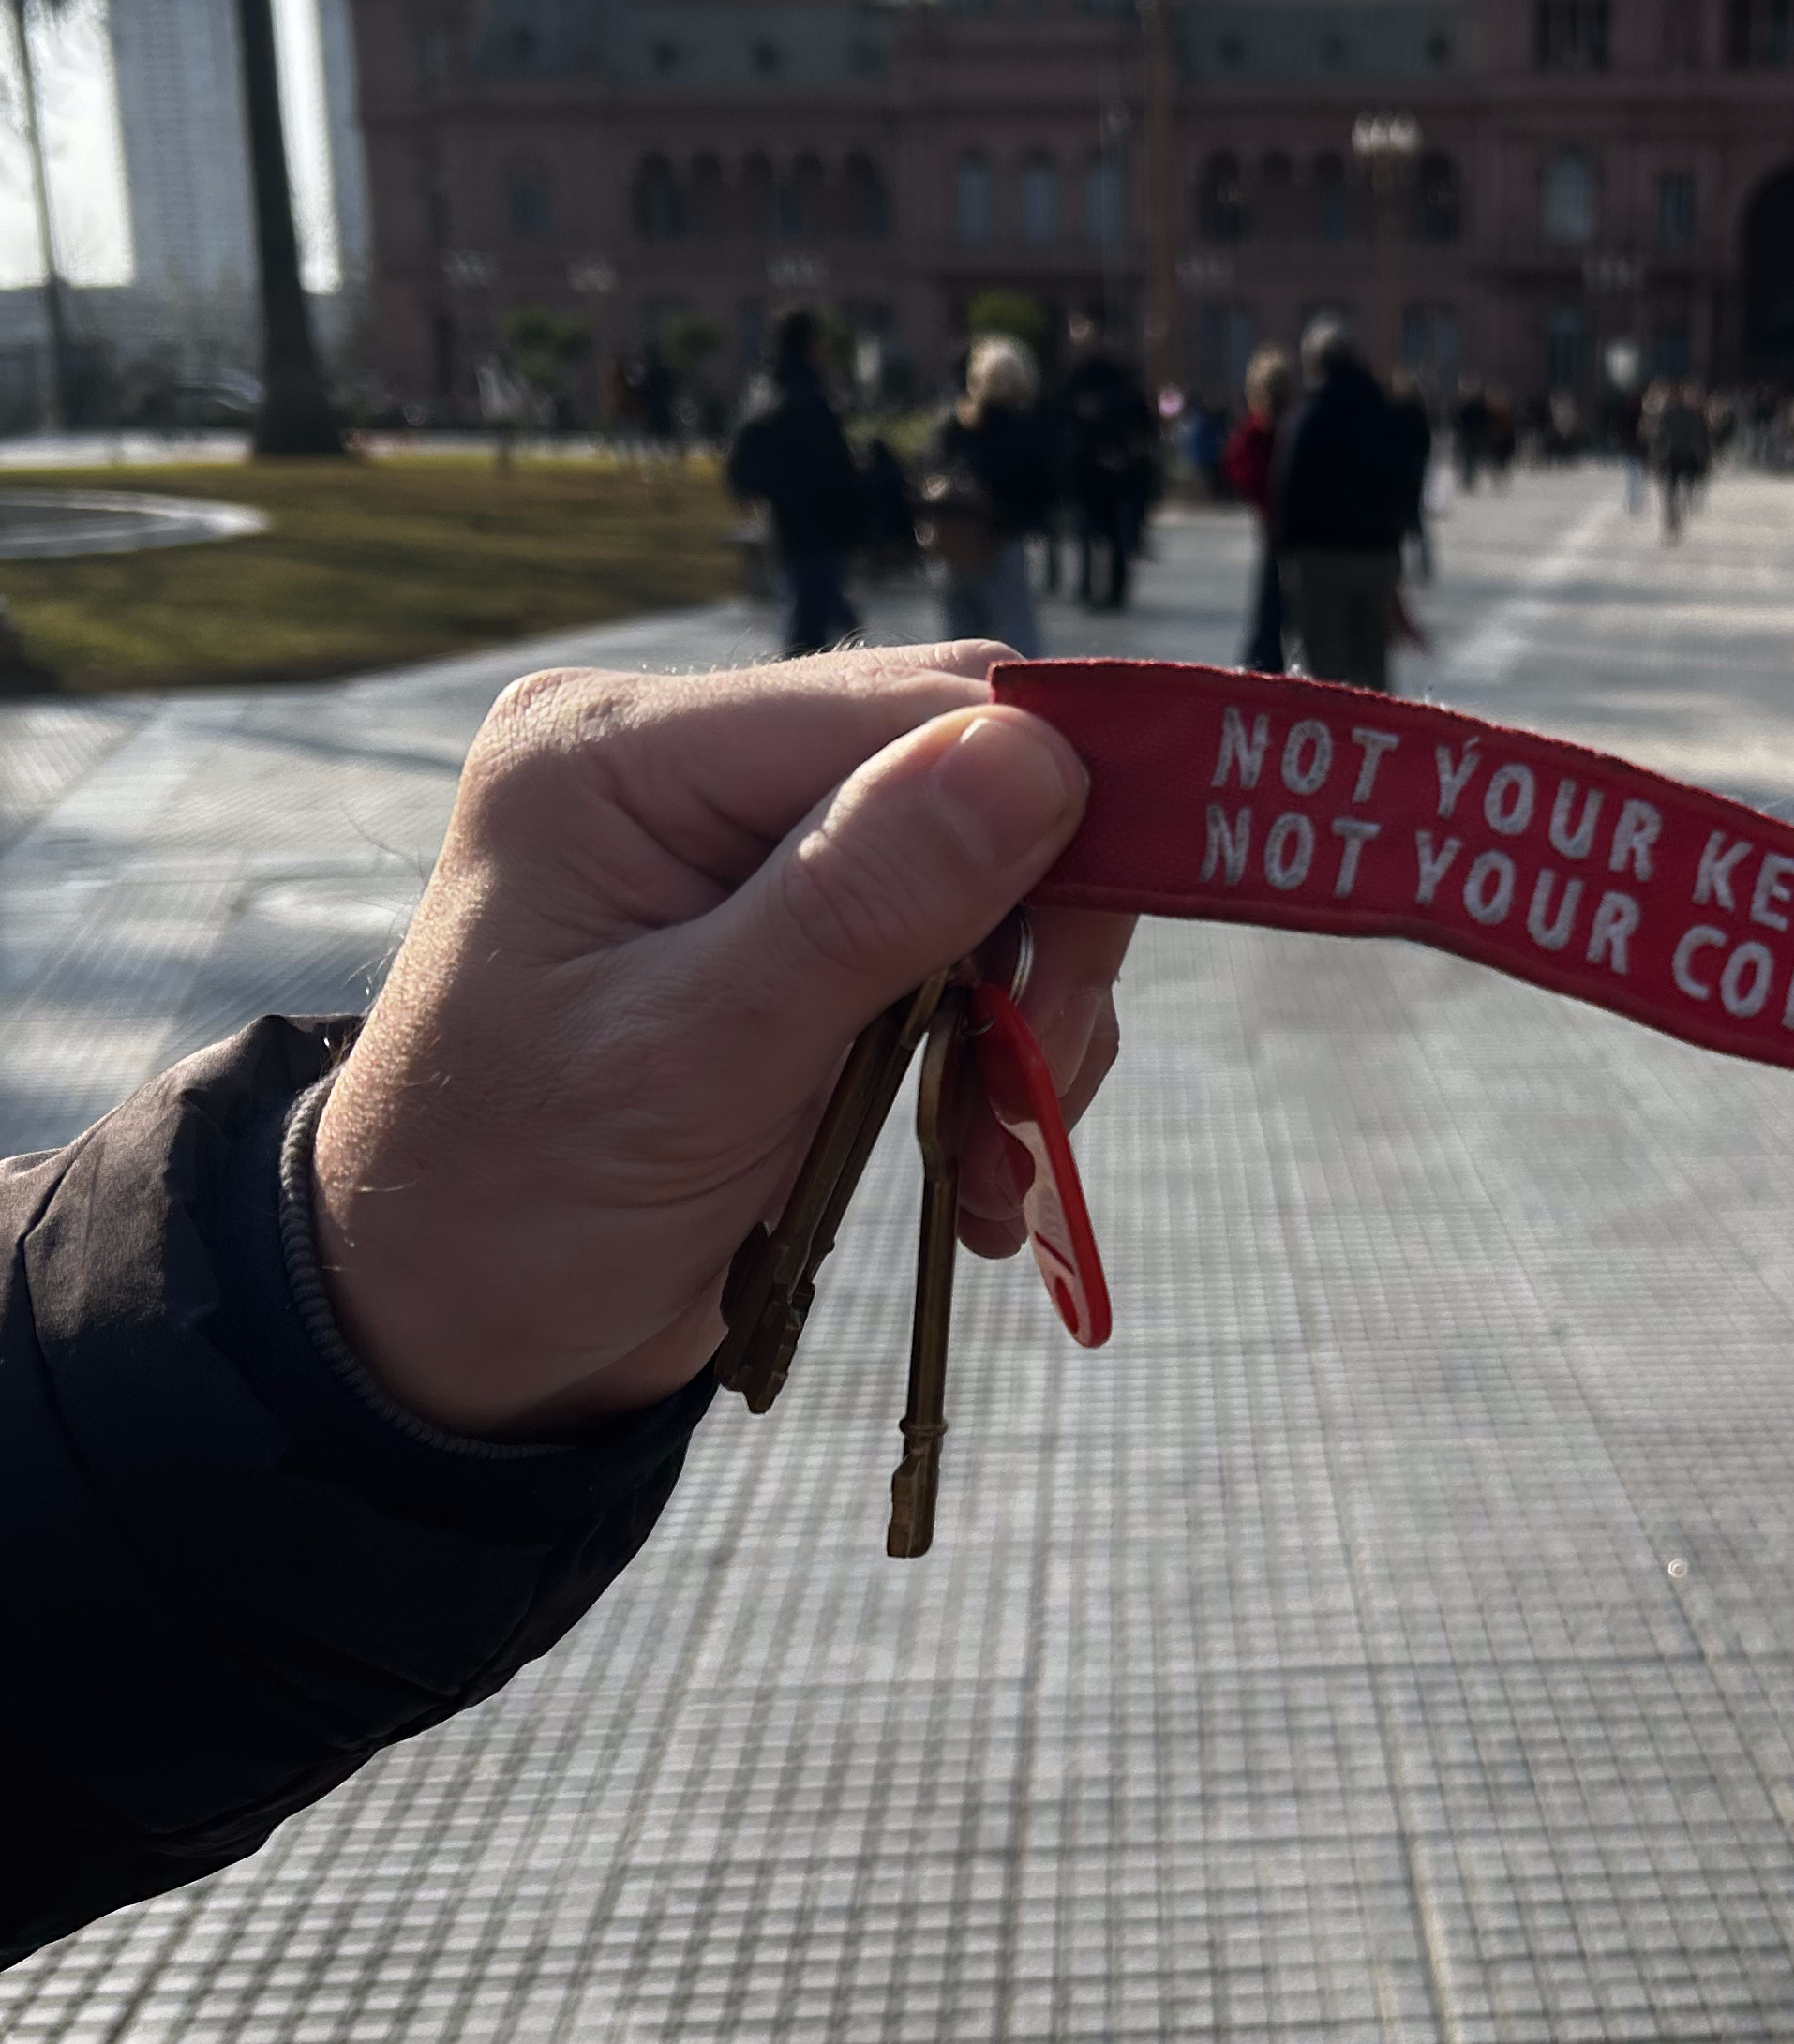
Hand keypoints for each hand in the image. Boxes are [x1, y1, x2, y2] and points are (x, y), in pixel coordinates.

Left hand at [311, 646, 1132, 1435]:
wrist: (449, 1339)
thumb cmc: (515, 1205)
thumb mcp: (687, 1066)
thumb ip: (856, 904)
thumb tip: (1035, 754)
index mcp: (622, 750)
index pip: (910, 704)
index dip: (1051, 804)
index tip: (1093, 972)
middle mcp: (687, 763)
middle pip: (971, 769)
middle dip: (1042, 935)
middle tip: (1035, 1097)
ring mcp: (747, 850)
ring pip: (992, 868)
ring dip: (1028, 1021)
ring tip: (994, 1161)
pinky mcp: (797, 936)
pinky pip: (963, 948)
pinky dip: (995, 1059)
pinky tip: (975, 1167)